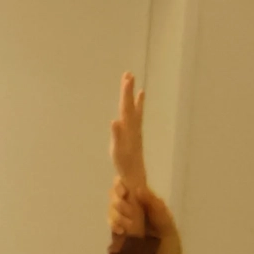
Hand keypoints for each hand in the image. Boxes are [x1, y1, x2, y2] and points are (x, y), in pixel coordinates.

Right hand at [108, 174, 184, 253]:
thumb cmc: (168, 234)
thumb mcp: (165, 218)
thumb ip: (153, 203)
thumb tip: (138, 189)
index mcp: (142, 197)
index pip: (125, 183)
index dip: (119, 184)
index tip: (124, 192)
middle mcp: (131, 204)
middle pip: (114, 195)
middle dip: (118, 202)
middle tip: (129, 212)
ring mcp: (124, 217)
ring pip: (111, 209)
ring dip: (117, 216)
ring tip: (128, 227)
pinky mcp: (120, 229)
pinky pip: (111, 222)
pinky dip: (113, 225)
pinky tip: (120, 231)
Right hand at [110, 69, 149, 193]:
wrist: (136, 179)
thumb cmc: (125, 167)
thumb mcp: (118, 152)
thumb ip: (117, 136)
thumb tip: (115, 121)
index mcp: (128, 130)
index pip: (127, 107)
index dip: (126, 93)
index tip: (128, 78)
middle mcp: (133, 129)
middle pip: (130, 106)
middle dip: (128, 90)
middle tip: (129, 74)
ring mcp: (135, 133)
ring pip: (135, 112)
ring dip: (134, 98)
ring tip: (136, 86)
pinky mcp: (135, 138)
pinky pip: (136, 120)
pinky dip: (137, 109)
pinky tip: (138, 105)